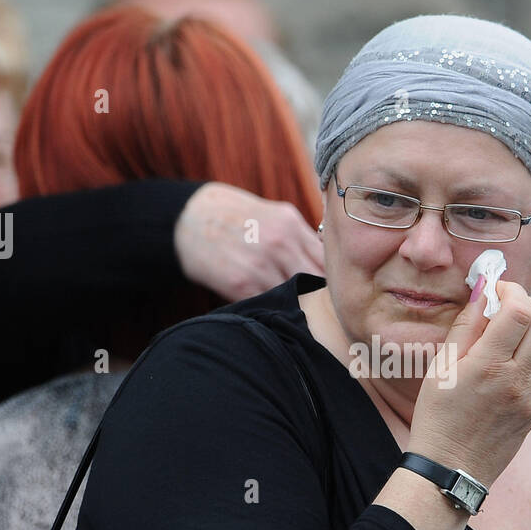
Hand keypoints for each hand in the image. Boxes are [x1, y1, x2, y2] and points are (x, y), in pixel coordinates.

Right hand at [175, 182, 324, 301]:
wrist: (189, 218)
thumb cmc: (239, 218)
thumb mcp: (276, 215)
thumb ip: (306, 239)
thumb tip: (335, 265)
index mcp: (291, 225)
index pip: (329, 259)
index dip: (338, 277)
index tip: (341, 287)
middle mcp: (278, 244)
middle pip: (318, 280)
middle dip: (325, 295)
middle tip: (330, 308)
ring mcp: (258, 265)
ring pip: (297, 296)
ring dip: (303, 306)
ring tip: (308, 314)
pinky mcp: (240, 285)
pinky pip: (270, 304)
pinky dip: (277, 308)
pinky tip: (280, 310)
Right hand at [407, 278, 530, 487]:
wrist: (450, 469)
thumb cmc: (437, 417)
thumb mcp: (441, 368)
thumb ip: (466, 326)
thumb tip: (483, 291)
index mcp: (489, 366)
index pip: (519, 310)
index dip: (510, 290)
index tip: (496, 289)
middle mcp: (517, 379)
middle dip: (526, 304)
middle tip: (504, 305)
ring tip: (507, 332)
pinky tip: (513, 357)